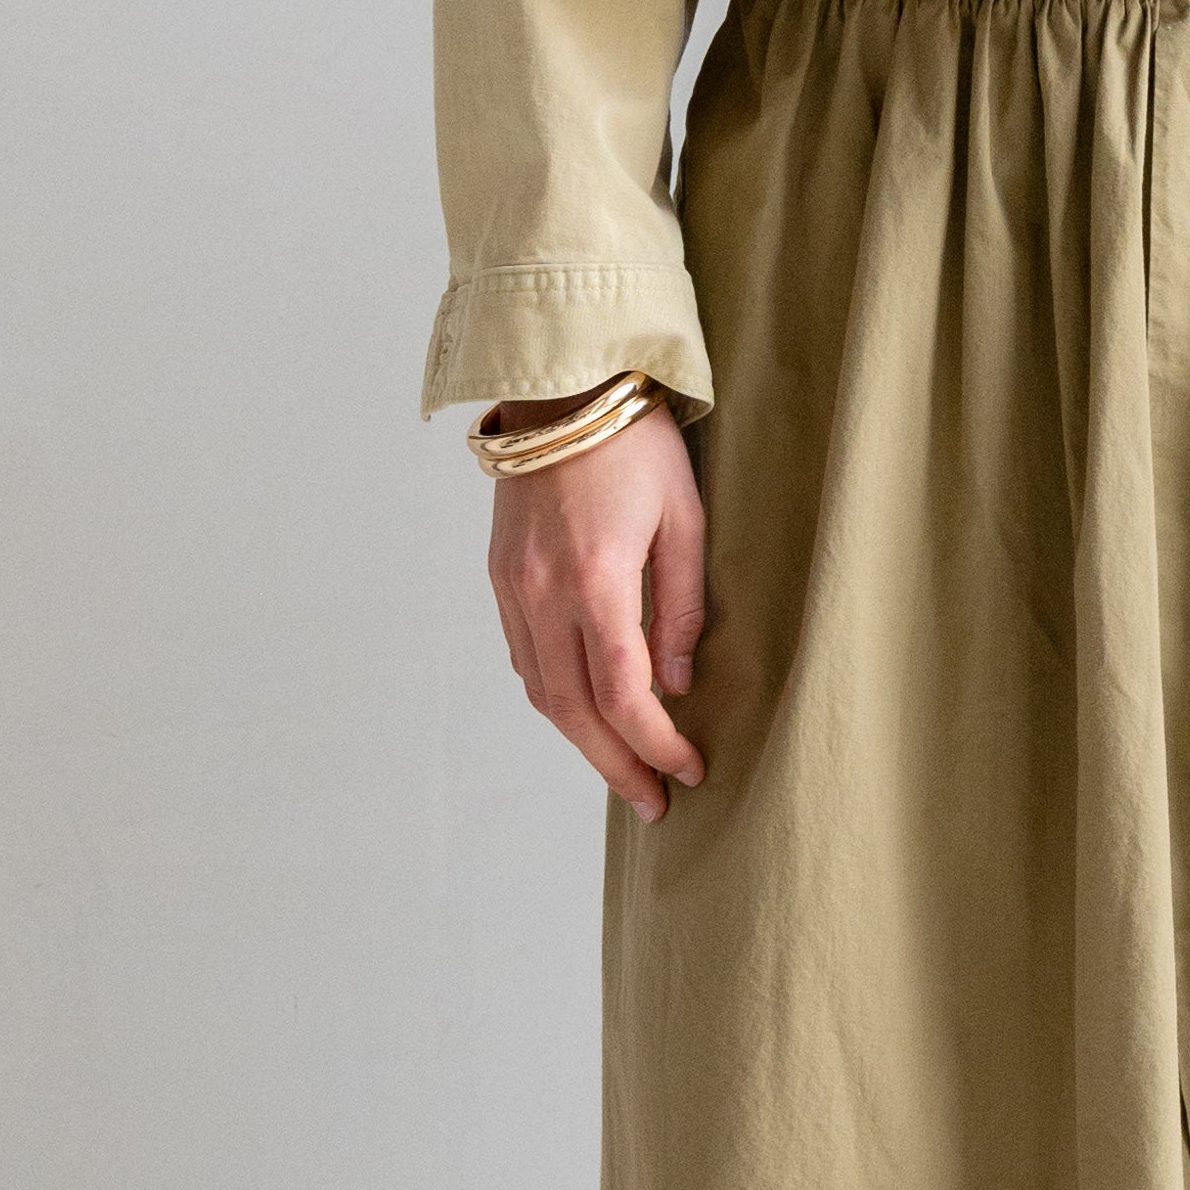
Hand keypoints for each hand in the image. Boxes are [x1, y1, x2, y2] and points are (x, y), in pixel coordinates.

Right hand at [488, 397, 710, 820]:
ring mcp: (512, 587)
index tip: (690, 770)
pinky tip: (588, 713)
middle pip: (575, 710)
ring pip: (542, 692)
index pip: (624, 694)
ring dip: (583, 739)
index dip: (656, 744)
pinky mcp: (500, 577)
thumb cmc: (636, 443)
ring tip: (625, 768)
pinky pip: (524, 658)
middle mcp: (542, 593)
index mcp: (595, 579)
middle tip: (654, 802)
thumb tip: (679, 682)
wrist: (562, 387)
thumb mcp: (685, 518)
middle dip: (617, 764)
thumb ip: (684, 606)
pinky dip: (556, 697)